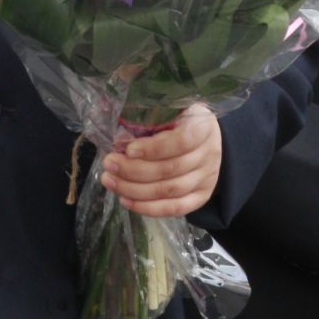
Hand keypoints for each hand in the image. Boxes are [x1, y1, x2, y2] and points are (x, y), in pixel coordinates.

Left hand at [101, 105, 220, 218]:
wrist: (206, 140)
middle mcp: (209, 153)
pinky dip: (148, 208)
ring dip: (135, 190)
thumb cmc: (180, 121)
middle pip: (171, 169)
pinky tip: (126, 200)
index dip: (154, 148)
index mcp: (202, 127)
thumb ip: (150, 119)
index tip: (128, 150)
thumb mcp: (171, 111)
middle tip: (109, 164)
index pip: (181, 141)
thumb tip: (117, 136)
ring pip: (170, 191)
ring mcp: (207, 177)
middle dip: (134, 170)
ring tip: (110, 181)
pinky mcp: (201, 196)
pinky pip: (175, 208)